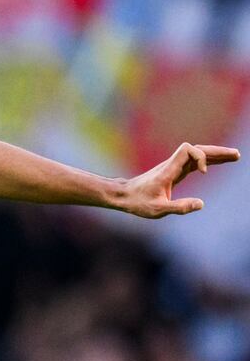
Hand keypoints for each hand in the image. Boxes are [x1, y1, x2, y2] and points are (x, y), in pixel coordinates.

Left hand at [120, 142, 238, 218]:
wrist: (123, 196)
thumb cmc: (138, 202)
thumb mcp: (158, 210)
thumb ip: (179, 207)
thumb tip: (201, 204)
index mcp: (168, 170)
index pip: (187, 150)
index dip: (200, 157)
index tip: (204, 173)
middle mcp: (172, 165)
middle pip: (197, 150)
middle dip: (216, 152)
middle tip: (237, 155)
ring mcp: (173, 168)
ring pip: (197, 156)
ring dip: (215, 155)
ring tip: (235, 157)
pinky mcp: (174, 172)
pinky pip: (194, 163)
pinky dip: (208, 162)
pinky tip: (219, 163)